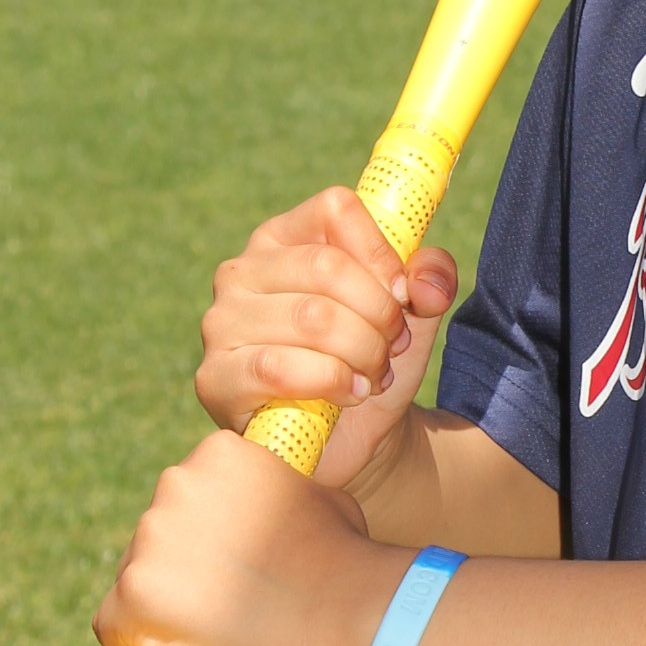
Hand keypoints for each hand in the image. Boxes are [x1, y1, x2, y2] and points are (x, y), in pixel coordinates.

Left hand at [93, 427, 401, 645]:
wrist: (346, 616)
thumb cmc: (343, 559)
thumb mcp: (315, 497)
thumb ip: (273, 494)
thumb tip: (265, 513)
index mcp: (217, 454)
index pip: (193, 491)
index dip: (210, 530)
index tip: (234, 558)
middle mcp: (174, 485)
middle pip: (161, 531)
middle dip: (185, 563)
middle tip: (227, 597)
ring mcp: (149, 541)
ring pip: (139, 576)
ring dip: (165, 601)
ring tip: (217, 628)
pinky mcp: (132, 596)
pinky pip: (112, 623)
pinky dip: (134, 642)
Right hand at [196, 188, 460, 499]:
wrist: (355, 436)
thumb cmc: (371, 357)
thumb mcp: (414, 310)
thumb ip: (430, 276)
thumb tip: (424, 285)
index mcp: (284, 237)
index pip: (335, 209)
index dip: (382, 252)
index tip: (403, 294)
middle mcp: (242, 271)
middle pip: (327, 266)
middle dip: (378, 313)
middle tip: (392, 346)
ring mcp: (221, 323)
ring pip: (311, 318)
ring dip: (363, 352)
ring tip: (375, 374)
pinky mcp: (215, 377)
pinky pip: (279, 367)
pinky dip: (332, 382)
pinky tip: (350, 393)